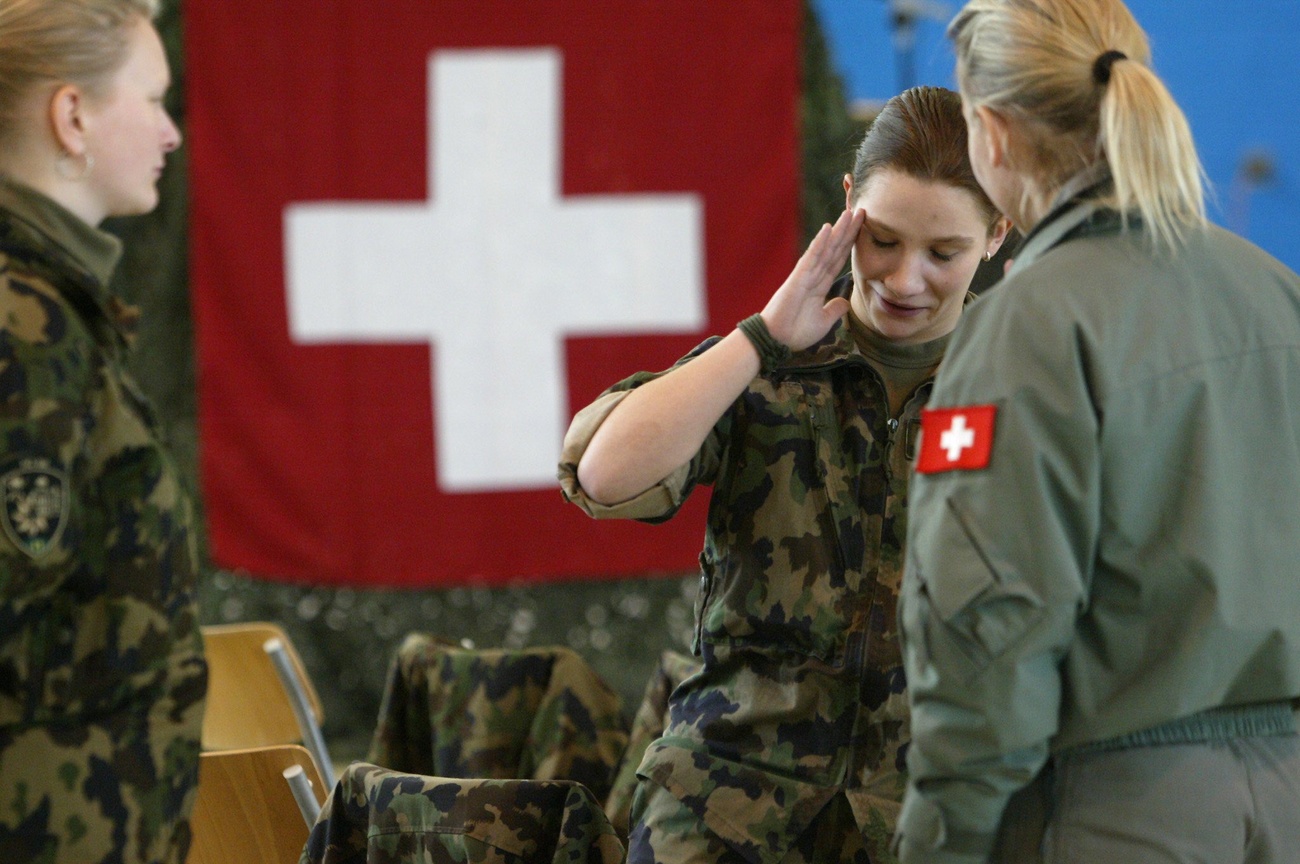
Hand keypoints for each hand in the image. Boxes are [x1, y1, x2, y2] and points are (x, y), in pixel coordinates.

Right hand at [758, 207, 863, 350]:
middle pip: (835, 249)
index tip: (862, 229)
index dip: (851, 244)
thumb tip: (846, 303)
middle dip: (849, 231)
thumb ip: (834, 310)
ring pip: (826, 249)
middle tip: (862, 211)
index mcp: (820, 286)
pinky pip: (811, 257)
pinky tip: (828, 228)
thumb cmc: (795, 333)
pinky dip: (820, 242)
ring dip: (838, 231)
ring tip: (850, 213)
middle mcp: (813, 276)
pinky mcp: (797, 278)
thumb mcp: (822, 322)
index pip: (838, 260)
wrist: (777, 341)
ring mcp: (805, 275)